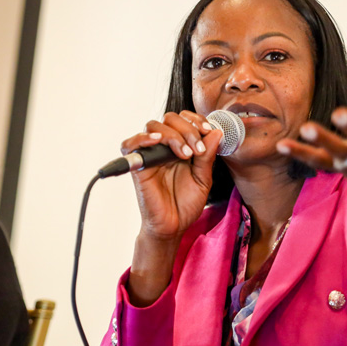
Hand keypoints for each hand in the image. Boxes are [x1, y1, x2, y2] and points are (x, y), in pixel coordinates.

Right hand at [123, 110, 223, 305]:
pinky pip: (130, 143)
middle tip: (197, 149)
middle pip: (169, 119)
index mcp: (180, 147)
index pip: (184, 120)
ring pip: (153, 126)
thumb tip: (216, 132)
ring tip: (184, 153)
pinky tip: (157, 141)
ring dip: (172, 134)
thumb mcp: (203, 179)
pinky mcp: (137, 166)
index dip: (196, 120)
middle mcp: (164, 147)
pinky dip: (142, 138)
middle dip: (187, 129)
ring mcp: (150, 154)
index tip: (208, 131)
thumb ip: (207, 157)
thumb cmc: (186, 204)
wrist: (173, 226)